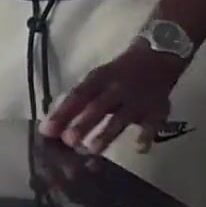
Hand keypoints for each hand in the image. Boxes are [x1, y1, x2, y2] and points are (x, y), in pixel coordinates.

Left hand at [39, 40, 187, 155]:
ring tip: (93, 149)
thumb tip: (54, 122)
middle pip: (97, 107)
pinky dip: (146, 135)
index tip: (47, 130)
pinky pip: (152, 123)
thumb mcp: (98, 78)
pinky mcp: (157, 109)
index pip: (78, 96)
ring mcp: (138, 100)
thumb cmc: (120, 72)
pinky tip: (139, 149)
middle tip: (68, 141)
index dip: (62, 113)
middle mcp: (117, 89)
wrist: (159, 57)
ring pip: (121, 118)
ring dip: (107, 133)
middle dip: (82, 124)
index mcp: (99, 79)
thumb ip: (79, 98)